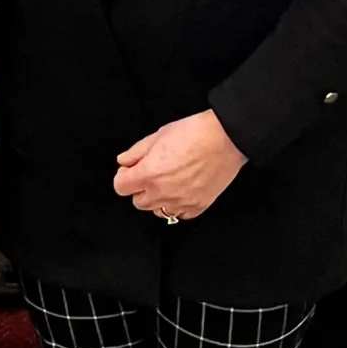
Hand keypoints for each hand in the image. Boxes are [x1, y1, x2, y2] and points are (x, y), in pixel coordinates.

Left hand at [113, 110, 245, 223]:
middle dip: (140, 188)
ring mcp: (180, 202)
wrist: (226, 138)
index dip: (124, 176)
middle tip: (151, 173)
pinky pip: (180, 214)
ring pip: (158, 211)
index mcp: (148, 174)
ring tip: (169, 182)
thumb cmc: (194, 132)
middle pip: (138, 202)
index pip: (120, 187)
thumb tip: (124, 161)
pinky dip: (178, 205)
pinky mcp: (198, 206)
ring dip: (158, 199)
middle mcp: (162, 193)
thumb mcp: (158, 135)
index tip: (131, 170)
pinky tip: (183, 190)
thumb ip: (136, 152)